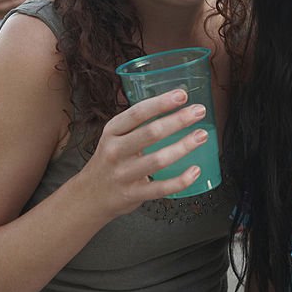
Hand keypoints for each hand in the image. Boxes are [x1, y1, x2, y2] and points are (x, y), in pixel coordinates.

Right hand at [76, 89, 208, 219]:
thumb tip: (173, 105)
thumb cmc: (110, 160)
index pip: (137, 113)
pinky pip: (161, 188)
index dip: (161, 103)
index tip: (182, 95)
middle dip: (178, 120)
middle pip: (150, 133)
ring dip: (183, 146)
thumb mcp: (114, 137)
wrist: (89, 196)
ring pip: (158, 160)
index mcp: (112, 132)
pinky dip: (180, 180)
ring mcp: (123, 174)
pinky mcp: (132, 194)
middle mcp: (115, 151)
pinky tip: (195, 171)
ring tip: (201, 136)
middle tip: (199, 112)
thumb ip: (137, 125)